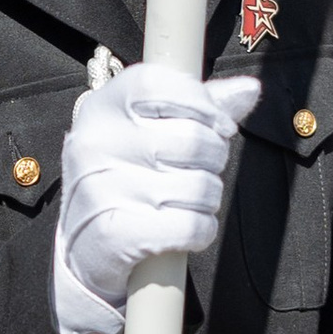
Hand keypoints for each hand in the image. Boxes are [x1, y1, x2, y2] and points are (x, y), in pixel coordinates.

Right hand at [53, 63, 258, 333]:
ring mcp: (100, 189)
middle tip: (198, 171)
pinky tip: (184, 230)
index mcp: (100, 109)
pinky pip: (191, 227)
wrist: (83, 251)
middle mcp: (93, 143)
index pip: (157, 82)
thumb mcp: (148, 133)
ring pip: (200, 187)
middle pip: (192, 139)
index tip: (219, 125)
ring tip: (187, 203)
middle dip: (213, 160)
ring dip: (207, 200)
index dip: (201, 101)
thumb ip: (198, 108)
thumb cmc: (126, 180)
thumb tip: (249, 89)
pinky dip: (201, 232)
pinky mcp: (113, 235)